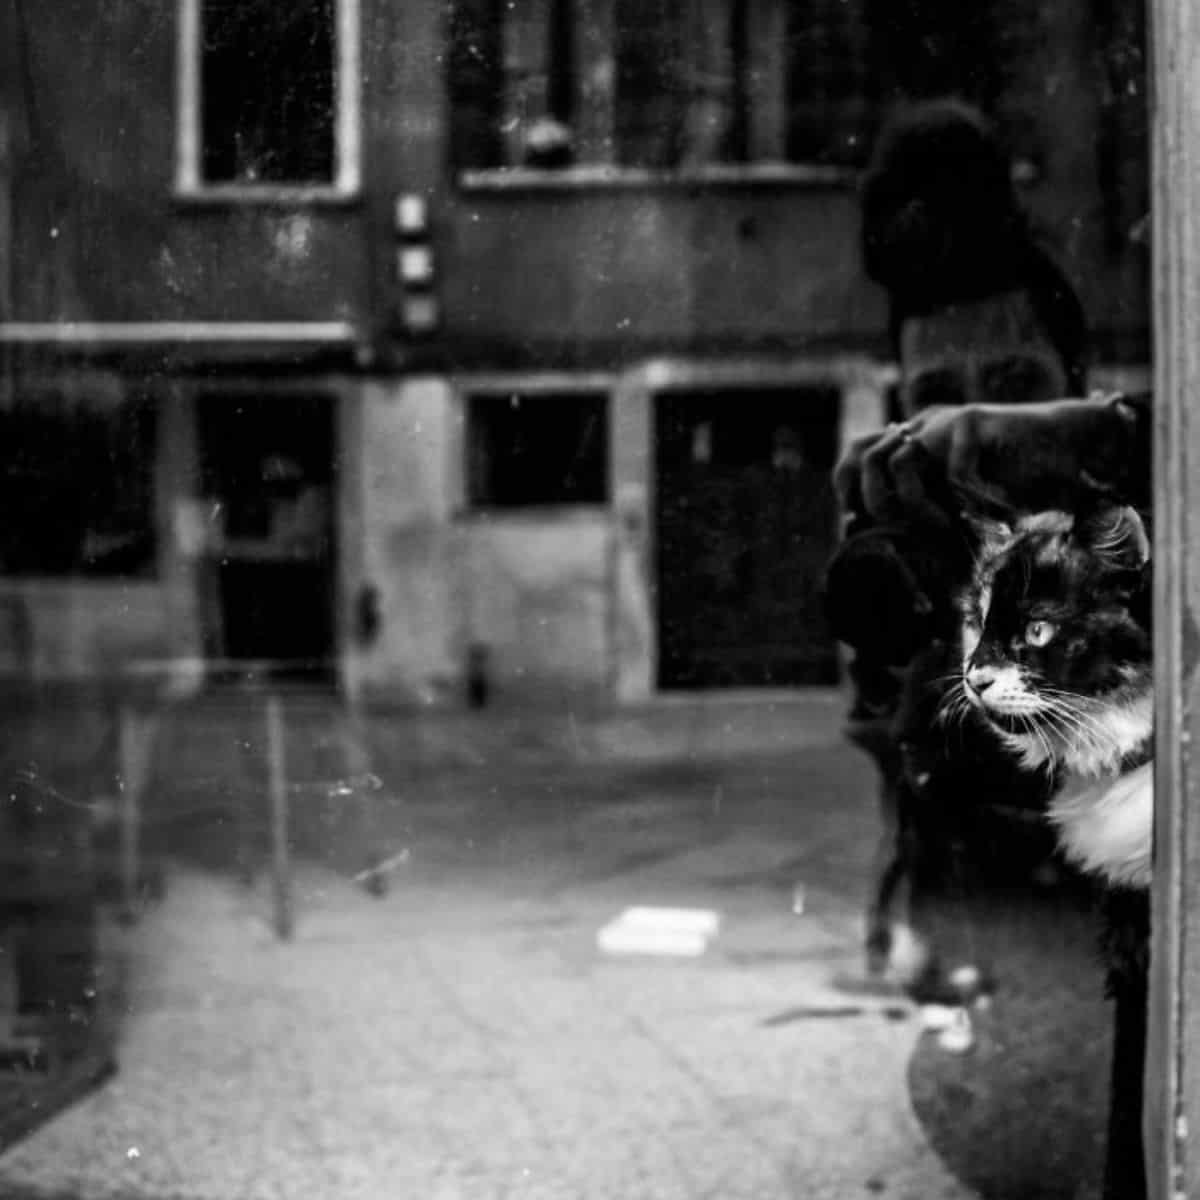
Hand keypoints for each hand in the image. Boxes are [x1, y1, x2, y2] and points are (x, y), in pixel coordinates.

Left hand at [834, 396, 1141, 523]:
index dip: (848, 487)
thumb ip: (928, 507)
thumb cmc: (1015, 479)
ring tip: (947, 528)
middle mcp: (923, 425)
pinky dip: (971, 502)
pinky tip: (994, 514)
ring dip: (919, 506)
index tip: (854, 522)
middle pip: (869, 459)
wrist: (1068, 444)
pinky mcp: (973, 419)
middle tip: (904, 534)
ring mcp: (944, 420)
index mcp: (914, 440)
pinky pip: (955, 471)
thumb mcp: (960, 497)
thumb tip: (889, 545)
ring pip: (902, 463)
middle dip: (877, 503)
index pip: (858, 453)